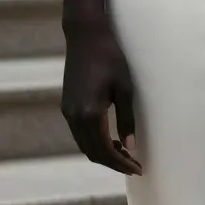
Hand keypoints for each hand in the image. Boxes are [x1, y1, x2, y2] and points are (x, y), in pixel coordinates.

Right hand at [61, 24, 141, 174]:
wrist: (85, 35)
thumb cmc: (110, 56)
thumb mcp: (125, 87)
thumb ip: (126, 119)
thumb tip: (131, 146)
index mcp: (90, 114)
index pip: (106, 151)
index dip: (122, 164)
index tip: (138, 169)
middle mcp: (74, 116)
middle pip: (93, 152)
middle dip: (113, 163)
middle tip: (134, 165)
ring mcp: (67, 111)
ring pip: (84, 145)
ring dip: (103, 153)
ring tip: (124, 153)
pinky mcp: (66, 105)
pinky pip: (79, 133)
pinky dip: (94, 141)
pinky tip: (109, 137)